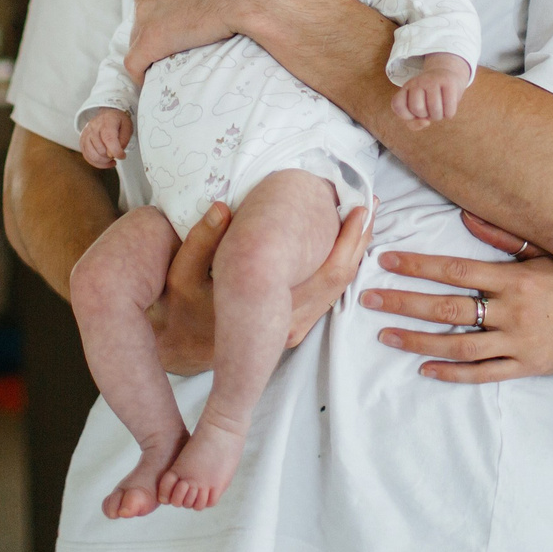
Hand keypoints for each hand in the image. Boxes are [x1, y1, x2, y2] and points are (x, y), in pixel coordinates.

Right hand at [78, 109, 132, 169]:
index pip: (109, 139)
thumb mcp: (127, 127)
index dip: (116, 151)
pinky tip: (104, 161)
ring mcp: (86, 134)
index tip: (122, 155)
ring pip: (92, 156)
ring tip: (111, 157)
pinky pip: (87, 157)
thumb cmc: (118, 121)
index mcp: (107, 121)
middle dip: (111, 156)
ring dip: (104, 161)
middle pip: (101, 150)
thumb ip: (124, 140)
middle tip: (117, 153)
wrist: (107, 115)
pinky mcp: (82, 141)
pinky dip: (97, 163)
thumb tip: (116, 153)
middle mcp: (94, 127)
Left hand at [124, 0, 305, 82]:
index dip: (165, 5)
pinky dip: (143, 72)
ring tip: (173, 63)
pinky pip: (136, 63)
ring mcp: (146, 14)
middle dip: (158, 27)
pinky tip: (153, 81)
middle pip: (143, 14)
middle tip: (183, 40)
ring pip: (139, 38)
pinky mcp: (152, 41)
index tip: (182, 16)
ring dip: (153, 50)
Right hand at [148, 201, 371, 377]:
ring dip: (353, 251)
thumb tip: (221, 208)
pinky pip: (326, 295)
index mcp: (271, 312)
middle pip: (341, 280)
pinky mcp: (293, 326)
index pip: (328, 275)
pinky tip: (343, 241)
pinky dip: (339, 266)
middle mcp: (290, 325)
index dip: (349, 240)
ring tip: (363, 215)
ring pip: (337, 289)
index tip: (360, 206)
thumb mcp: (182, 275)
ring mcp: (294, 328)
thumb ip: (201, 241)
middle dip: (359, 240)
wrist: (181, 348)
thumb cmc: (181, 308)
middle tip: (371, 203)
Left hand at [361, 229, 552, 383]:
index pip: (455, 269)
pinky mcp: (523, 366)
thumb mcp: (544, 252)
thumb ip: (503, 237)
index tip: (387, 261)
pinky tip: (423, 367)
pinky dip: (451, 372)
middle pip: (447, 307)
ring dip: (417, 340)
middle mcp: (511, 310)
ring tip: (385, 334)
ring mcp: (516, 342)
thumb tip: (464, 215)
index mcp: (513, 278)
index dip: (418, 264)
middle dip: (404, 302)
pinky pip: (481, 373)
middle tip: (369, 299)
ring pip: (457, 344)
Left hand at [391, 56, 471, 127]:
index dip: (406, 115)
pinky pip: (449, 110)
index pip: (397, 105)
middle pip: (417, 108)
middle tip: (429, 108)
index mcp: (406, 87)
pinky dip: (449, 114)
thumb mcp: (417, 110)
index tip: (414, 113)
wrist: (447, 77)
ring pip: (434, 110)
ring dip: (438, 116)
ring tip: (439, 108)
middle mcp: (417, 81)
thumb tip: (425, 122)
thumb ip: (414, 123)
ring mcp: (433, 80)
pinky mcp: (449, 82)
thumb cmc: (430, 98)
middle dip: (425, 115)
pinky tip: (448, 106)